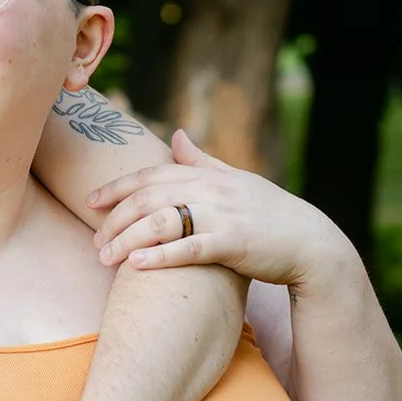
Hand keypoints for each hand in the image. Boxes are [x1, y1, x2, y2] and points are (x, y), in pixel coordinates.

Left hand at [88, 129, 351, 289]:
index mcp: (207, 174)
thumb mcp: (235, 180)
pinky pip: (189, 248)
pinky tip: (137, 265)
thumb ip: (202, 161)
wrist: (310, 242)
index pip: (151, 175)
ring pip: (162, 221)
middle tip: (94, 242)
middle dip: (116, 219)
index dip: (118, 187)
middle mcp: (210, 189)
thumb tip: (177, 135)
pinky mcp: (233, 243)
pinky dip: (161, 256)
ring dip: (128, 239)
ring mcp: (222, 215)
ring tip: (104, 258)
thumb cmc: (268, 213)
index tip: (90, 201)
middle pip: (149, 198)